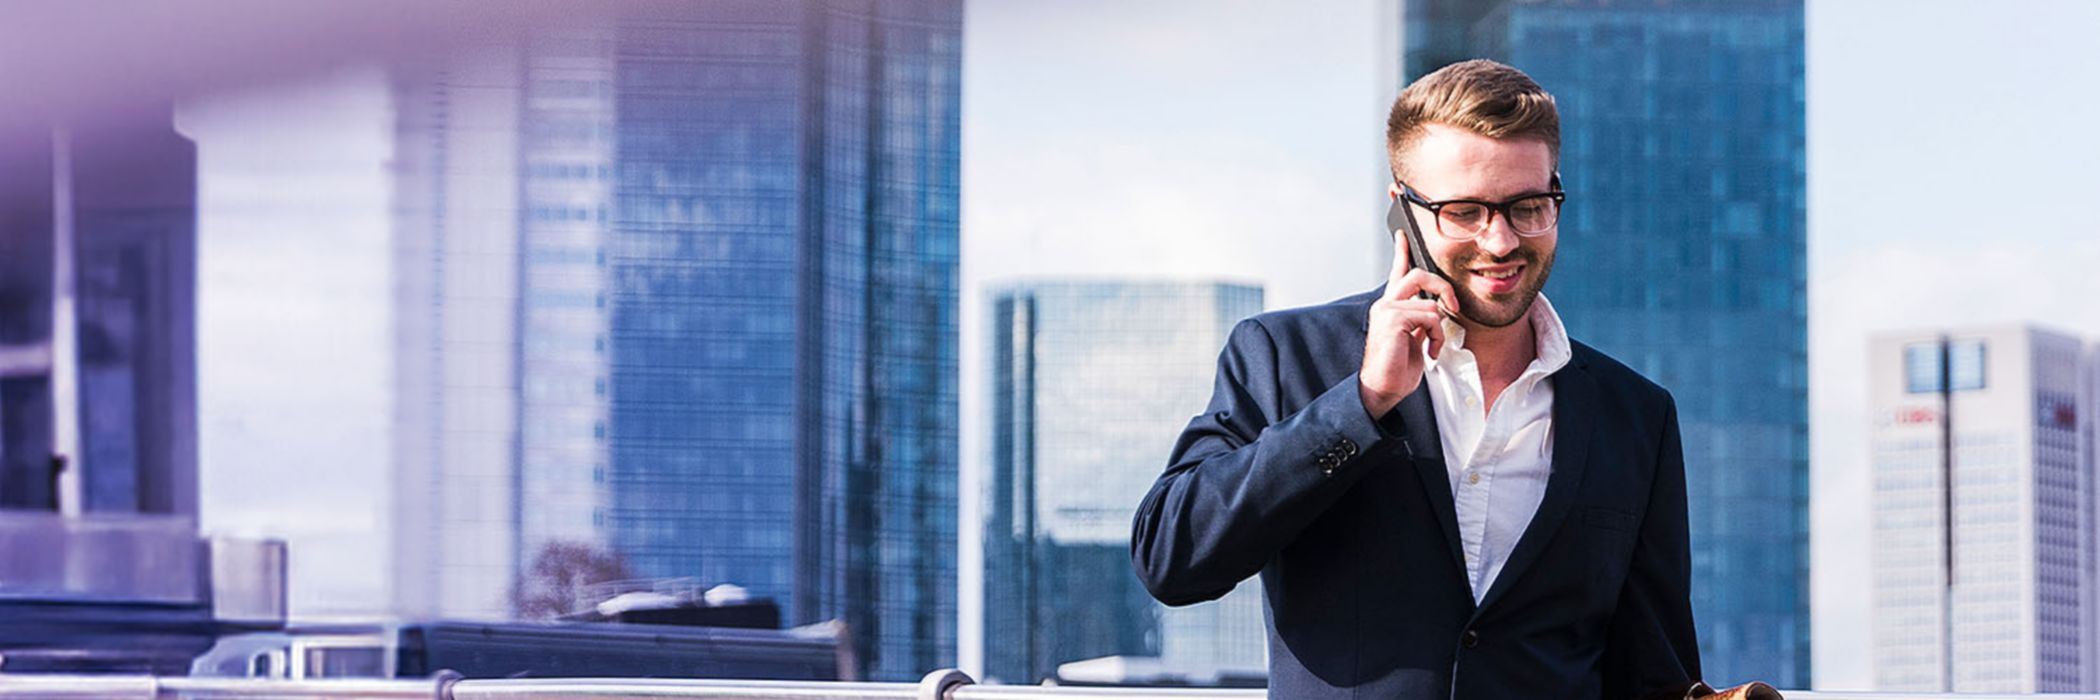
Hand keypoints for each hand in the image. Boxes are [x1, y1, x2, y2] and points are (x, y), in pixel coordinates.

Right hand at [1360, 234, 1455, 417]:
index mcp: (1390, 307)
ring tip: (1433, 346)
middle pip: (1418, 274)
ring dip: (1440, 329)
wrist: (1382, 389)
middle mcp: (1385, 304)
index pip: (1396, 273)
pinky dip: (1437, 337)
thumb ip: (1422, 321)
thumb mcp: (1415, 340)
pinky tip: (1430, 351)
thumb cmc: (1397, 369)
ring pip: (1430, 303)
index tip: (1403, 235)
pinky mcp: (1392, 320)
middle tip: (1453, 308)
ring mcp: (1387, 310)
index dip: (1401, 252)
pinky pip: (1430, 317)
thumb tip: (1439, 311)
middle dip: (1443, 287)